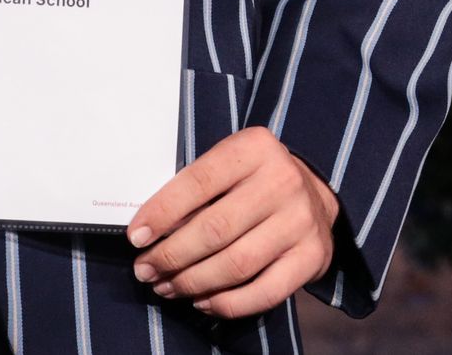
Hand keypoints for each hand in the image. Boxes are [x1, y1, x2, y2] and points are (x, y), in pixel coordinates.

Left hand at [126, 126, 341, 319]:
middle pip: (214, 229)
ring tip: (166, 286)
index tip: (136, 237)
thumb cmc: (255, 178)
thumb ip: (196, 185)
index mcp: (254, 148)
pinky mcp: (312, 257)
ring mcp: (300, 222)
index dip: (161, 212)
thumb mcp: (229, 163)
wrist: (316, 193)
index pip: (197, 182)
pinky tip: (202, 301)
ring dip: (193, 282)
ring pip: (236, 264)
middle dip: (171, 255)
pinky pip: (264, 292)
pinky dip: (227, 303)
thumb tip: (149, 228)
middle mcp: (282, 182)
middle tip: (145, 270)